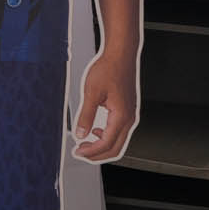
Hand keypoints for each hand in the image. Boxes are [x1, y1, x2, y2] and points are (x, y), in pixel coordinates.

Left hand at [71, 47, 138, 162]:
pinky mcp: (127, 110)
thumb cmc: (109, 69)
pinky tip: (96, 130)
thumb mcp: (91, 92)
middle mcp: (129, 118)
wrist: (121, 55)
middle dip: (97, 154)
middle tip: (81, 152)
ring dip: (102, 146)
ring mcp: (130, 114)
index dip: (91, 151)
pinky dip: (107, 136)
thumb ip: (86, 115)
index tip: (78, 151)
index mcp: (122, 116)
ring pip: (118, 141)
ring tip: (85, 143)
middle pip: (116, 148)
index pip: (107, 144)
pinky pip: (119, 131)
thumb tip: (80, 133)